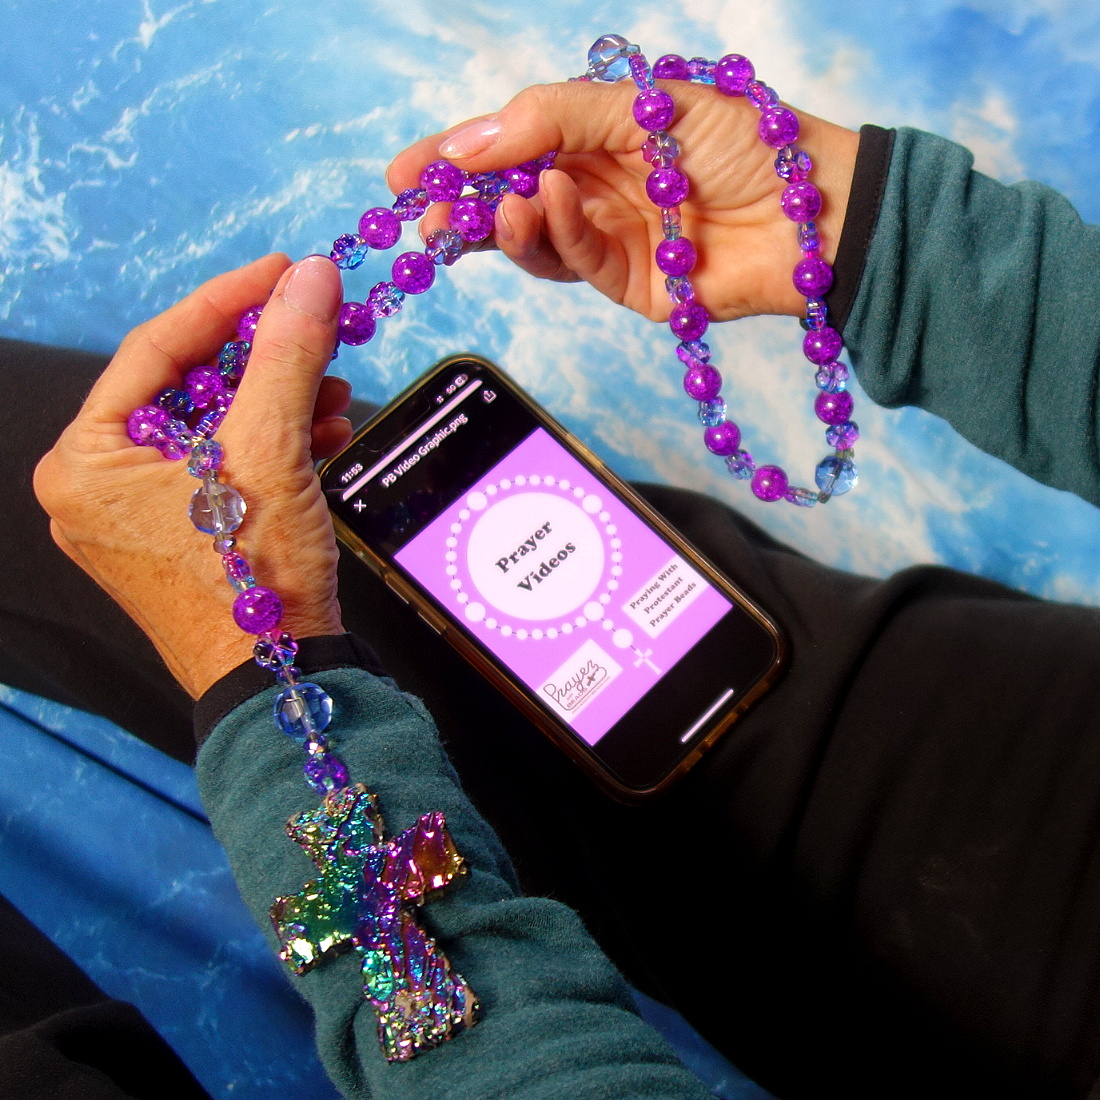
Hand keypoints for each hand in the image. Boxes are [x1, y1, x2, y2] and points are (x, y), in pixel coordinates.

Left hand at [34, 254, 350, 698]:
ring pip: (210, 427)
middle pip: (187, 387)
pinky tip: (320, 433)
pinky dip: (269, 446)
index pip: (157, 348)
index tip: (285, 271)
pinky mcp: (175, 538)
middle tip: (315, 325)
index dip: (229, 300)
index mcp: (85, 459)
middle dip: (263, 358)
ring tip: (334, 391)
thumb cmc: (253, 580)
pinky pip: (220, 467)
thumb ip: (289, 354)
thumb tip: (314, 276)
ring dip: (276, 401)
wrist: (279, 681)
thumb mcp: (272, 451)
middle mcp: (95, 486)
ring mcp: (133, 517)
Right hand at [387, 79, 859, 321]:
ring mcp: (607, 238)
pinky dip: (554, 235)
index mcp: (595, 134)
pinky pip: (573, 260)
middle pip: (506, 201)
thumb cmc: (744, 140)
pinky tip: (548, 205)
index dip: (453, 158)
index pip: (508, 146)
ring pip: (531, 239)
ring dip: (504, 225)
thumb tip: (468, 140)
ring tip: (494, 209)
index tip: (402, 175)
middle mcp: (593, 187)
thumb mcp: (640, 102)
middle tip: (424, 219)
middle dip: (461, 210)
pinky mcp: (625, 284)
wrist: (816, 211)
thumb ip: (552, 118)